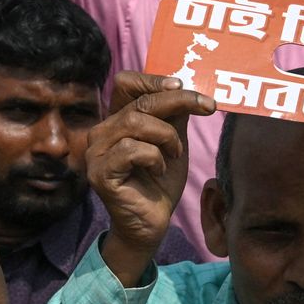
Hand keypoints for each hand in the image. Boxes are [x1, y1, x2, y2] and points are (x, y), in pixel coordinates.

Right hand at [86, 73, 213, 285]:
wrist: (152, 224)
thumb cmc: (160, 182)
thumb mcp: (173, 143)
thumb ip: (174, 117)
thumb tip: (187, 88)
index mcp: (116, 119)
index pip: (126, 82)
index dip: (153, 79)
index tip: (183, 86)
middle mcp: (100, 132)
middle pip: (138, 101)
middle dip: (178, 101)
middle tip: (207, 107)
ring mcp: (96, 152)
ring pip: (134, 122)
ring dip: (166, 136)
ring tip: (174, 154)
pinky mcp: (100, 173)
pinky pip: (131, 150)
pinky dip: (154, 157)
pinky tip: (158, 171)